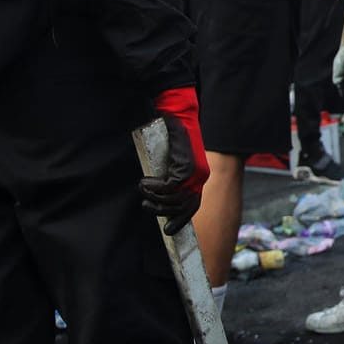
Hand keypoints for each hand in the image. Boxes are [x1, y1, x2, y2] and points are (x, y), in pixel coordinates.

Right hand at [139, 87, 207, 234]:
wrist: (177, 114)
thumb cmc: (172, 137)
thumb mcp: (174, 161)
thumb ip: (173, 177)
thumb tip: (163, 196)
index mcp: (200, 177)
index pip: (193, 206)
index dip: (180, 220)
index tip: (168, 230)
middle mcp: (201, 178)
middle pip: (183, 207)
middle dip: (162, 212)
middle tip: (146, 205)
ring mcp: (196, 173)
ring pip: (174, 199)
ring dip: (154, 198)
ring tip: (143, 188)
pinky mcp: (187, 166)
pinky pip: (169, 187)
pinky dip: (154, 188)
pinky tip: (145, 181)